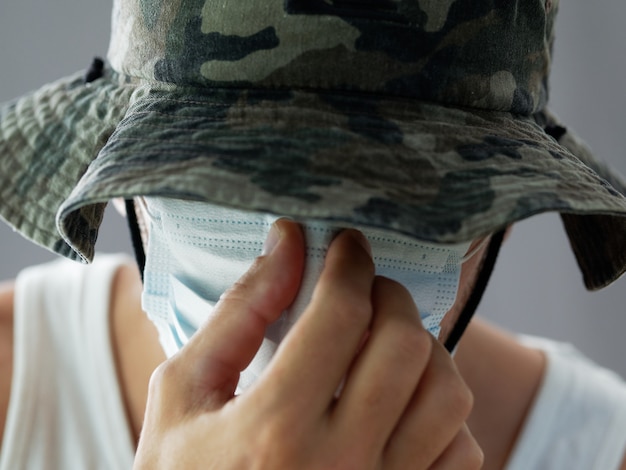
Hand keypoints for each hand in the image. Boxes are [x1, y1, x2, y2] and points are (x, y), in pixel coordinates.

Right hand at [133, 219, 482, 468]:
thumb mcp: (182, 396)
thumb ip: (236, 315)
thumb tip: (287, 244)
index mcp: (273, 430)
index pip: (341, 315)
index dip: (349, 262)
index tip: (346, 245)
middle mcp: (342, 466)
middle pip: (405, 345)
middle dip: (389, 295)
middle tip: (363, 288)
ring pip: (447, 394)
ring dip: (422, 349)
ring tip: (385, 340)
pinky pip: (461, 450)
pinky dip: (441, 411)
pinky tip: (400, 402)